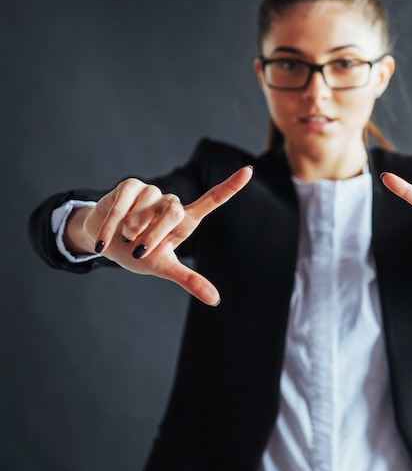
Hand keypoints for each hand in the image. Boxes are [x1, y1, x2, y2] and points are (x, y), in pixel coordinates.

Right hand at [67, 166, 252, 304]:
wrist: (103, 243)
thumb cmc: (137, 254)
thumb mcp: (164, 267)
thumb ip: (189, 280)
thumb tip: (215, 300)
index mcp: (185, 220)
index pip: (213, 199)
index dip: (231, 186)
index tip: (248, 171)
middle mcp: (172, 202)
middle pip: (173, 212)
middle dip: (154, 235)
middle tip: (140, 250)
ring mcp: (152, 192)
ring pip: (144, 212)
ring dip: (130, 231)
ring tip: (125, 236)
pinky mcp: (131, 186)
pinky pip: (123, 206)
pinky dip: (111, 227)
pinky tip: (106, 240)